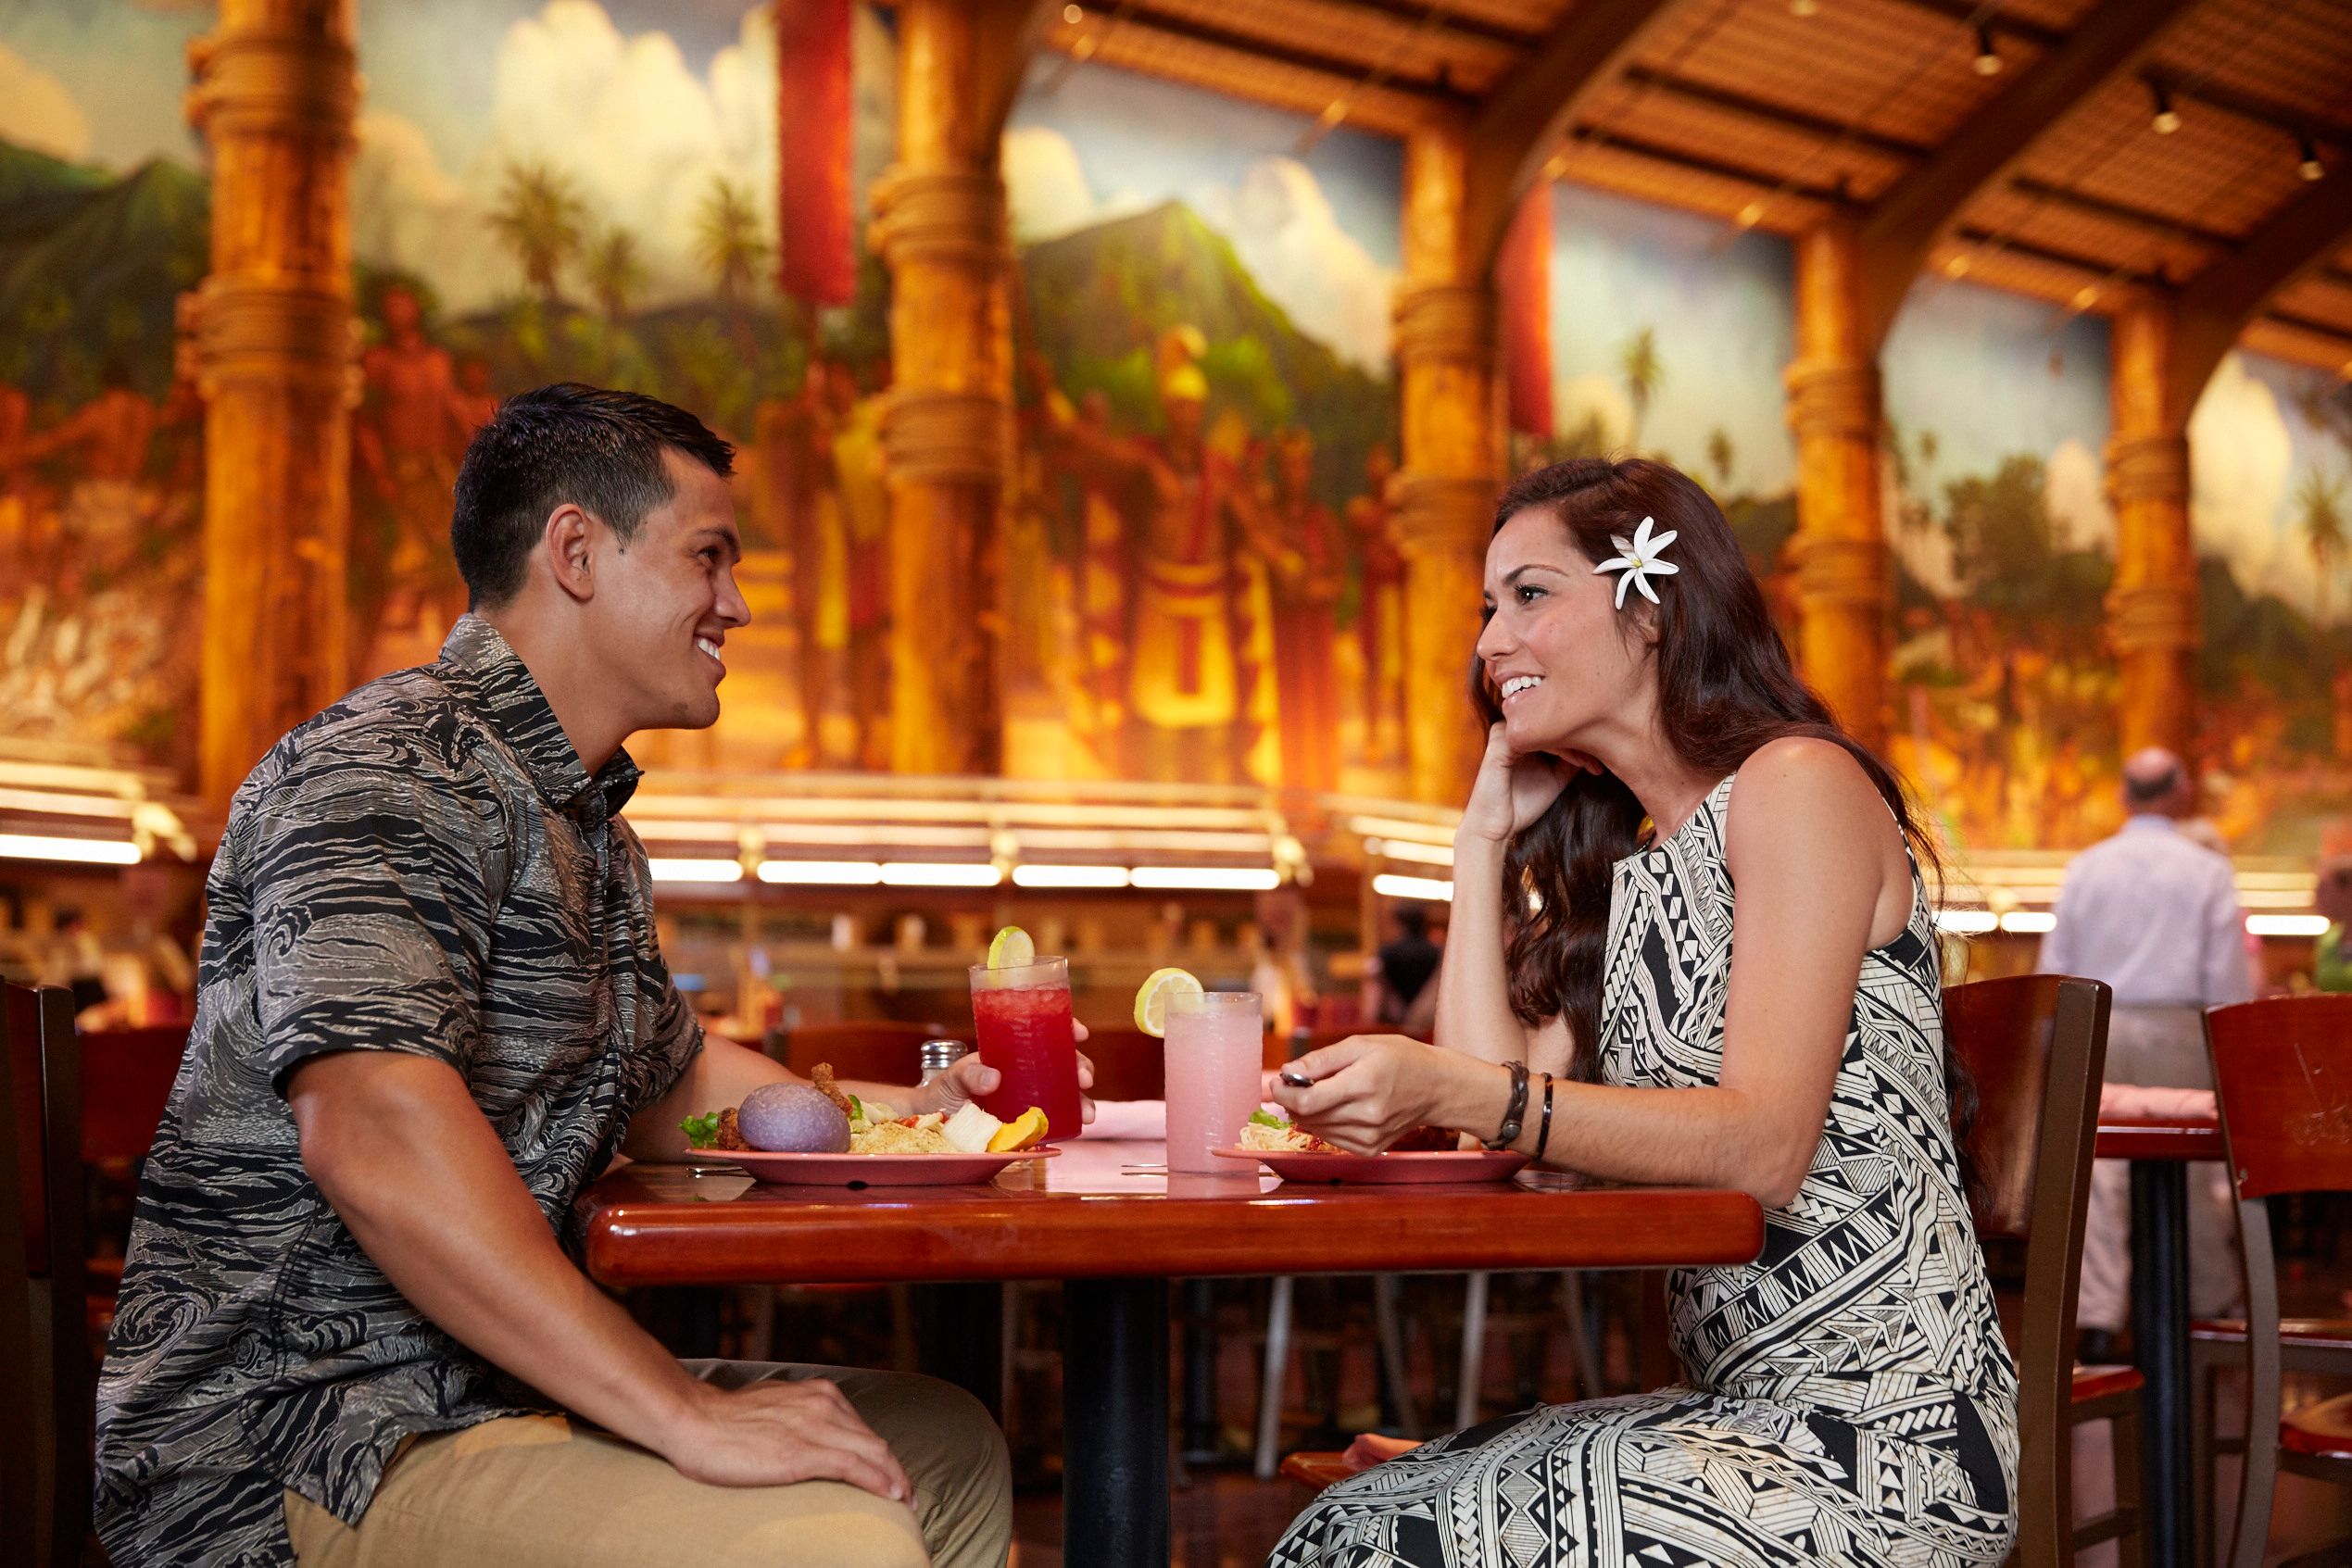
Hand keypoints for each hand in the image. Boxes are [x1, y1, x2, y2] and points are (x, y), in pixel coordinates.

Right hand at [657, 1375, 913, 1500]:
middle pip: (875, 1441)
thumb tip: (810, 1438)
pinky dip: (877, 1481)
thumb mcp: (774, 1408)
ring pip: (871, 1452)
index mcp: (818, 1394)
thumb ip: (798, 1418)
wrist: (693, 1420)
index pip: (862, 1428)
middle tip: (908, 1494)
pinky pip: (852, 1466)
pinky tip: (889, 1495)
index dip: (881, 1454)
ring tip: (905, 1500)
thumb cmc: (725, 1421)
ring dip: (894, 1478)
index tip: (892, 1474)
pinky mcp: (802, 1453)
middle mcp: (824, 1404)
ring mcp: (814, 1427)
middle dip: (896, 1469)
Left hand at [932, 1025, 1096, 1124]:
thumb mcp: (953, 1077)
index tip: (1080, 1033)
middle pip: (1063, 1063)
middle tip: (1084, 1078)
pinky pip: (1055, 1121)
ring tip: (1087, 1112)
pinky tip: (1079, 1126)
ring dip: (1082, 1100)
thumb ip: (969, 1074)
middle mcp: (1026, 1074)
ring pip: (1065, 1094)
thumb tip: (994, 1078)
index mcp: (1011, 1054)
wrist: (932, 1125)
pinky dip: (1071, 1122)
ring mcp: (1029, 1100)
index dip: (1066, 1030)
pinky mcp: (1027, 1125)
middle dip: (1081, 1067)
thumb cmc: (943, 1093)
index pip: (1044, 1034)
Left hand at [1270, 1035, 1472, 1153]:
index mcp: (1363, 1084)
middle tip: (1297, 1082)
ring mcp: (1368, 1137)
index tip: (1276, 1082)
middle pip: (1306, 1116)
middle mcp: (1366, 1116)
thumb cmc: (1401, 1059)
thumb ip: (1321, 1060)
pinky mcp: (1369, 1149)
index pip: (1306, 1102)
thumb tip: (1287, 1071)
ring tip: (1326, 1090)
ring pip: (1315, 1128)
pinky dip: (1325, 1122)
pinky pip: (1330, 1138)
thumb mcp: (1361, 1045)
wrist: (1437, 1089)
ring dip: (1308, 1111)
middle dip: (1292, 1099)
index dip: (1282, 1093)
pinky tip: (1340, 1107)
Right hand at [1459, 723, 1598, 844]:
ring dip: (1574, 741)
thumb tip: (1598, 745)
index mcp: (1521, 734)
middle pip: (1552, 721)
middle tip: (1602, 757)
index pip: (1554, 723)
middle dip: (1581, 737)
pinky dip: (1560, 747)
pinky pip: (1536, 736)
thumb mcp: (1557, 777)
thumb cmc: (1522, 805)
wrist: (1498, 829)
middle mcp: (1511, 729)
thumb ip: (1571, 759)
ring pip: (1547, 726)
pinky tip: (1577, 762)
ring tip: (1591, 761)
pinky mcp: (1500, 743)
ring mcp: (1504, 734)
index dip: (1582, 736)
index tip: (1604, 756)